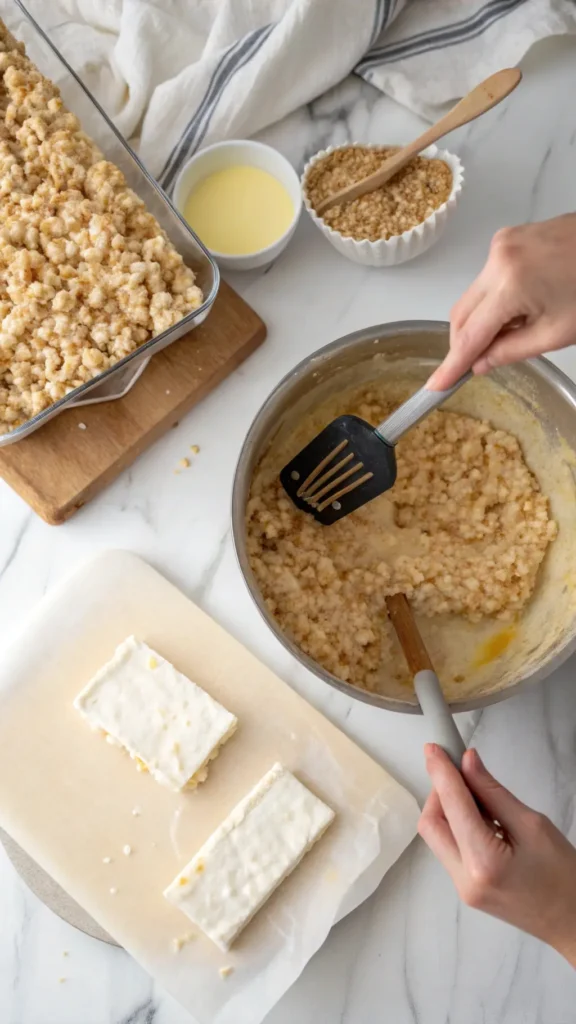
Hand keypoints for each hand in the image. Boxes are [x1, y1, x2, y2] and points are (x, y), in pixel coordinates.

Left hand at [419, 744, 575, 966]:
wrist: (573, 921)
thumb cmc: (565, 877)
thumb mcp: (533, 825)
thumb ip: (493, 792)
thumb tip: (468, 763)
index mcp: (484, 863)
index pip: (451, 806)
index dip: (441, 772)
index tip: (435, 748)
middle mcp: (465, 879)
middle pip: (431, 823)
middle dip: (438, 791)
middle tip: (457, 768)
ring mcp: (463, 888)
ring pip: (436, 836)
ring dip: (447, 808)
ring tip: (474, 792)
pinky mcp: (466, 889)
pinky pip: (449, 849)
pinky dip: (456, 826)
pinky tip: (477, 814)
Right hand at [428, 214, 575, 389]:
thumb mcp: (557, 333)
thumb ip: (511, 351)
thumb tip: (480, 363)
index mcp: (511, 283)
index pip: (470, 335)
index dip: (452, 364)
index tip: (436, 385)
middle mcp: (498, 258)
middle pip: (462, 313)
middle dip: (466, 342)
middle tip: (477, 365)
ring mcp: (502, 243)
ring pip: (474, 295)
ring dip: (484, 320)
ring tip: (517, 330)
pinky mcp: (510, 237)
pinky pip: (489, 277)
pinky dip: (496, 299)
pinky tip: (522, 307)